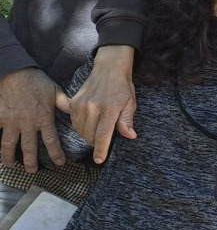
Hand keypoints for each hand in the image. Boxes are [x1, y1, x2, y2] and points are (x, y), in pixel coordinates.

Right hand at [0, 68, 67, 171]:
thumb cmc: (36, 81)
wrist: (14, 71)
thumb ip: (65, 104)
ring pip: (8, 144)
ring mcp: (10, 121)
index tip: (60, 163)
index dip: (56, 154)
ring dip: (8, 156)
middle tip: (32, 171)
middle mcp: (27, 123)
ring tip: (10, 164)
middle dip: (30, 162)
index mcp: (43, 118)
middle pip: (29, 148)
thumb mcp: (55, 91)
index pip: (51, 140)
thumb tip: (77, 113)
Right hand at [70, 46, 137, 162]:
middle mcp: (93, 107)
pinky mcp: (73, 102)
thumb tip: (130, 136)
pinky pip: (74, 122)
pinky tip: (89, 122)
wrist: (108, 69)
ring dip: (87, 135)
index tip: (99, 160)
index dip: (100, 150)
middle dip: (95, 142)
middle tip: (103, 139)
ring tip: (97, 130)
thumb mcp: (130, 104)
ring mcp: (81, 105)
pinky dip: (81, 126)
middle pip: (90, 135)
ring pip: (80, 130)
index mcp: (109, 109)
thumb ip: (127, 121)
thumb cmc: (122, 88)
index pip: (102, 135)